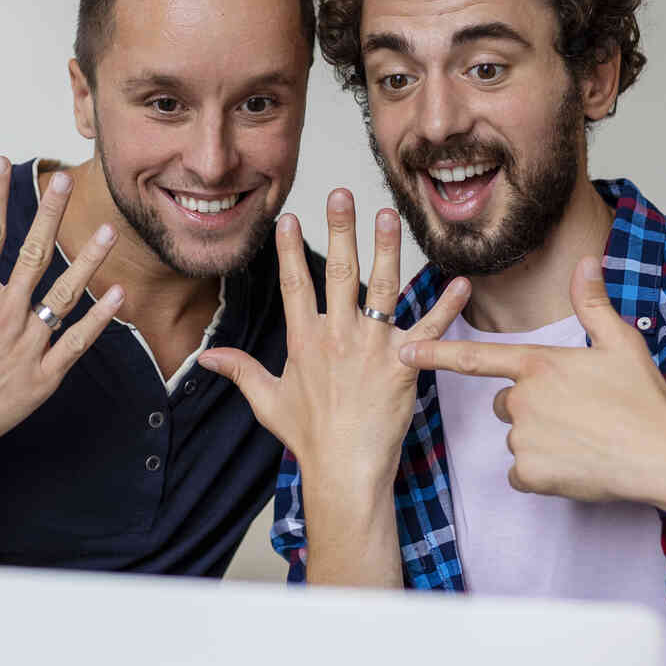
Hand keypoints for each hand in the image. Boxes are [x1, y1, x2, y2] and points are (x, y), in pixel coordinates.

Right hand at [0, 157, 126, 469]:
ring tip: (110, 231)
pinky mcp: (42, 377)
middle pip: (33, 253)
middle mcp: (2, 315)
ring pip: (65, 294)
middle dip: (50, 213)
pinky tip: (119, 294)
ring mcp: (25, 345)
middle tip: (65, 181)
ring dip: (89, 260)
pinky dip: (101, 319)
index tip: (0, 163)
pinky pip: (78, 342)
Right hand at [199, 188, 468, 501]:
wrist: (345, 471)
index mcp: (305, 341)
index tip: (289, 218)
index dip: (291, 250)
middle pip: (340, 272)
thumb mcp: (267, 401)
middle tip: (342, 193)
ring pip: (382, 287)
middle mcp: (338, 336)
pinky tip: (461, 282)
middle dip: (341, 229)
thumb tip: (205, 358)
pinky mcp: (404, 364)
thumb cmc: (309, 440)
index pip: (295, 284)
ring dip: (387, 248)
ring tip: (390, 215)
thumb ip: (240, 370)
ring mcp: (372, 347)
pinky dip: (447, 306)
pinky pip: (429, 329)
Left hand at [399, 254, 665, 504]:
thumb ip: (592, 303)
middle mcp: (523, 400)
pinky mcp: (531, 474)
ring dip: (540, 441)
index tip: (404, 351)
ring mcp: (524, 439)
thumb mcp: (620, 343)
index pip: (475, 357)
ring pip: (517, 439)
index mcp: (538, 365)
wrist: (661, 455)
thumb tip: (586, 262)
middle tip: (576, 413)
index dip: (436, 353)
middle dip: (530, 408)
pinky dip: (543, 474)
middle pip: (506, 403)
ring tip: (585, 439)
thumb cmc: (643, 399)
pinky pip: (522, 474)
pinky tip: (576, 466)